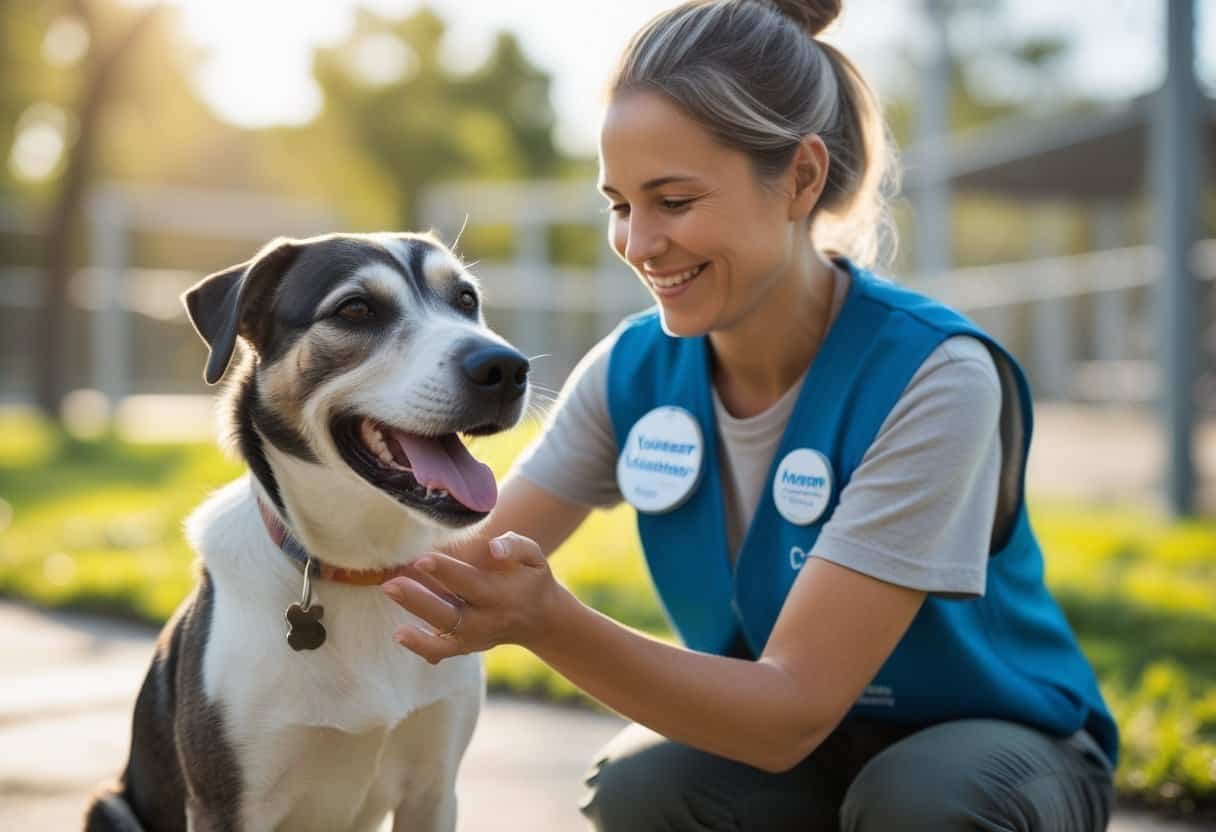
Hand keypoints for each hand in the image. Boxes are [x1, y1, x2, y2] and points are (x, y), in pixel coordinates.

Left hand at [381, 532, 561, 663]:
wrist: (541, 619)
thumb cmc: (531, 579)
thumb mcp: (535, 557)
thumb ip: (517, 545)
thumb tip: (494, 547)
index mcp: (501, 595)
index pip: (469, 583)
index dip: (445, 571)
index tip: (422, 558)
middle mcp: (486, 620)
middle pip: (449, 614)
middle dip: (419, 600)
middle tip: (391, 584)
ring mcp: (474, 637)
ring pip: (441, 635)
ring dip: (414, 622)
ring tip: (391, 604)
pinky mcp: (465, 647)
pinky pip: (441, 651)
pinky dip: (421, 646)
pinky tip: (398, 633)